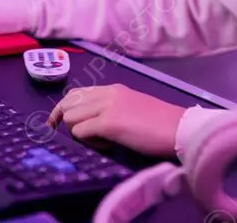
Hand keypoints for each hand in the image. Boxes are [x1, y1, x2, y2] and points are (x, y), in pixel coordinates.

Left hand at [47, 84, 186, 158]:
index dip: (64, 109)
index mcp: (113, 89)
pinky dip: (88, 142)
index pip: (76, 93)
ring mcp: (107, 107)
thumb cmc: (160, 124)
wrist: (178, 129)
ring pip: (71, 117)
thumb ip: (111, 111)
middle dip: (65, 121)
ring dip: (80, 133)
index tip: (58, 123)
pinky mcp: (109, 123)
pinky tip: (106, 145)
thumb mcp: (132, 109)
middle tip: (78, 137)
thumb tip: (92, 124)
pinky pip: (81, 131)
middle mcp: (107, 94)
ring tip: (101, 141)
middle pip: (68, 103)